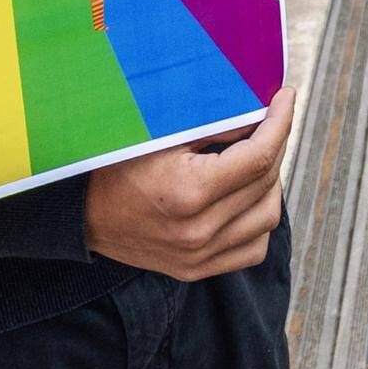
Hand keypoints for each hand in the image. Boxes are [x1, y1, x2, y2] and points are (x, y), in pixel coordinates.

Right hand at [85, 81, 298, 279]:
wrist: (81, 214)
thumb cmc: (115, 165)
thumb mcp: (159, 133)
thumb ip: (213, 125)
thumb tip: (259, 113)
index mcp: (189, 192)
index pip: (259, 155)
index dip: (279, 122)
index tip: (285, 99)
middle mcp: (199, 230)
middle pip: (265, 182)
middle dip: (274, 144)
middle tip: (266, 121)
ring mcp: (200, 255)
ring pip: (268, 217)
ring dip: (270, 183)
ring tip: (256, 158)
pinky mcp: (197, 269)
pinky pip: (253, 248)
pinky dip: (259, 219)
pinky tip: (246, 197)